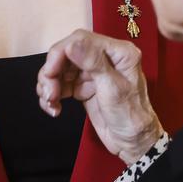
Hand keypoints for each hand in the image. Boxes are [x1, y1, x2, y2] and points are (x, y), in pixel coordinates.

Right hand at [37, 29, 163, 162]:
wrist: (133, 142)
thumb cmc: (130, 115)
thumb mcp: (113, 89)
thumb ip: (94, 63)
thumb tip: (71, 44)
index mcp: (118, 51)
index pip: (81, 39)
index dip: (60, 53)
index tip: (50, 73)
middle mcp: (105, 57)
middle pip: (67, 53)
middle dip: (52, 72)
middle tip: (49, 94)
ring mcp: (93, 72)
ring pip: (60, 69)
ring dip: (49, 85)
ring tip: (51, 104)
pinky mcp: (84, 87)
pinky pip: (60, 84)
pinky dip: (52, 94)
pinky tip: (54, 109)